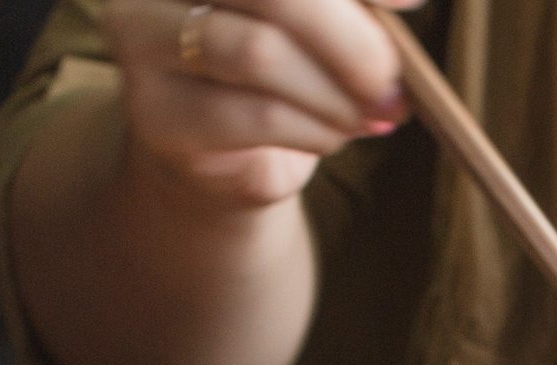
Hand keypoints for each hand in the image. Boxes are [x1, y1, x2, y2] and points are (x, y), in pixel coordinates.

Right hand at [102, 0, 413, 208]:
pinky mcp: (156, 114)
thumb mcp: (318, 21)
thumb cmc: (280, 71)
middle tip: (392, 80)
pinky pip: (256, 117)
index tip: (413, 3)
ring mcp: (143, 42)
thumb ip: (349, 5)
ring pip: (260, 55)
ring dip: (335, 94)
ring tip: (371, 114)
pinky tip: (334, 135)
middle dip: (349, 39)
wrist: (221, 157)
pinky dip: (315, 130)